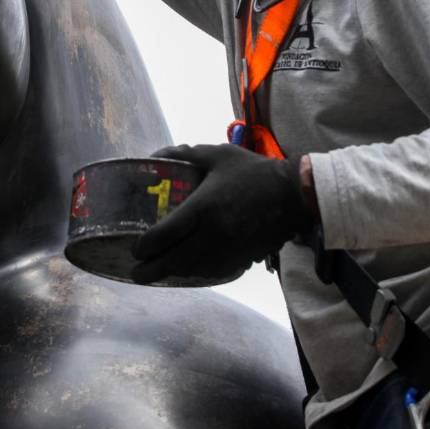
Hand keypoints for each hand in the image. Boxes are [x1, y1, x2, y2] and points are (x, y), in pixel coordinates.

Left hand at [130, 144, 313, 284]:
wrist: (294, 196)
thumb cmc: (254, 172)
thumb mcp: (218, 155)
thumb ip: (186, 154)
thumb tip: (157, 154)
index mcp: (202, 208)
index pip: (164, 235)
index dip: (144, 246)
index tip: (135, 248)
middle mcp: (211, 234)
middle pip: (173, 260)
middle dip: (150, 270)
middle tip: (135, 273)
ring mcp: (227, 250)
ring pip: (191, 270)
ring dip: (172, 274)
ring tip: (157, 273)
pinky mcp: (241, 259)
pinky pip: (212, 272)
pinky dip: (195, 274)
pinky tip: (187, 271)